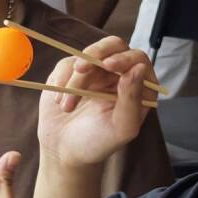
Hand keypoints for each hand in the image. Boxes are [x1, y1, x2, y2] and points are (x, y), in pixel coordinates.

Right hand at [37, 38, 156, 168]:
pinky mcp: (71, 72)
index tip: (107, 65)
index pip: (136, 59)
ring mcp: (94, 72)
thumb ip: (132, 99)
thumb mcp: (121, 127)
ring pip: (86, 56)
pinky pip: (66, 64)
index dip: (123, 58)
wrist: (64, 151)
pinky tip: (60, 102)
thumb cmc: (98, 143)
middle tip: (80, 68)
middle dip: (95, 54)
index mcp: (138, 87)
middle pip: (113, 46)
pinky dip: (61, 81)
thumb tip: (138, 68)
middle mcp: (118, 74)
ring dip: (74, 80)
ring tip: (67, 107)